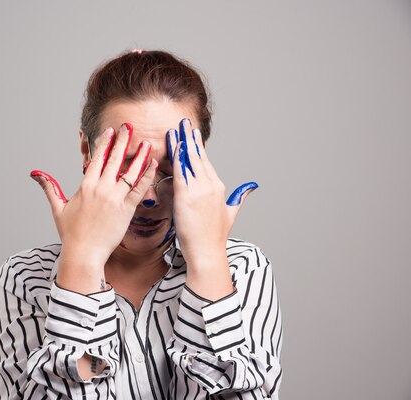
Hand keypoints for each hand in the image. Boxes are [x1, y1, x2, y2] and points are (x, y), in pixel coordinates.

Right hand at [30, 123, 157, 289]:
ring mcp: (114, 198)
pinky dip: (147, 176)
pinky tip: (153, 165)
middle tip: (129, 127)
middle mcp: (100, 189)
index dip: (104, 143)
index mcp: (85, 186)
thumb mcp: (58, 207)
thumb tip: (35, 173)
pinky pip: (140, 189)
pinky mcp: (127, 210)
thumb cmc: (71, 234)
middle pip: (113, 159)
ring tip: (146, 143)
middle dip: (122, 141)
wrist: (84, 253)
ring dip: (139, 156)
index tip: (110, 131)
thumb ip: (50, 187)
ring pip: (129, 172)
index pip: (96, 159)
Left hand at [167, 118, 257, 271]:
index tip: (192, 134)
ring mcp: (199, 189)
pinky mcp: (186, 196)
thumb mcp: (231, 212)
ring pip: (189, 161)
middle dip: (190, 138)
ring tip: (176, 129)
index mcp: (219, 187)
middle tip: (183, 123)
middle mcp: (210, 185)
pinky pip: (180, 172)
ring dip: (181, 143)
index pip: (205, 162)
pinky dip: (177, 158)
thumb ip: (240, 196)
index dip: (197, 147)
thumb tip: (251, 186)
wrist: (207, 252)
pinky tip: (173, 146)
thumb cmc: (214, 236)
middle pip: (198, 156)